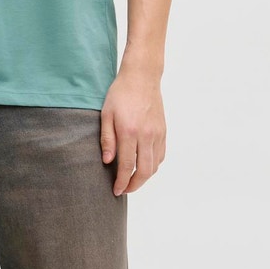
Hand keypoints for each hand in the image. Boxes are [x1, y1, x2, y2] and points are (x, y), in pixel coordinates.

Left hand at [100, 67, 166, 195]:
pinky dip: (153, 165)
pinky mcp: (163, 131)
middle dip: (134, 185)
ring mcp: (157, 134)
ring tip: (133, 180)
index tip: (116, 190)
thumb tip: (107, 161)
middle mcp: (146, 135)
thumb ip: (107, 139)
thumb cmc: (120, 94)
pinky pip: (161, 155)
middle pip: (144, 171)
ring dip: (144, 178)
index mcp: (129, 131)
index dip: (122, 182)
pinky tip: (144, 166)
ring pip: (154, 166)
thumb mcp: (106, 114)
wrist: (142, 78)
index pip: (127, 166)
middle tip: (124, 189)